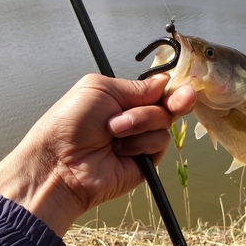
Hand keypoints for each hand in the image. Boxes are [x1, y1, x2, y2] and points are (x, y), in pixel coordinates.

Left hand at [0, 74, 195, 236]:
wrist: (60, 163)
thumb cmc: (69, 123)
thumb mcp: (101, 89)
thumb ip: (137, 86)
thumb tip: (164, 82)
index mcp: (122, 99)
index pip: (157, 90)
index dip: (171, 87)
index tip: (183, 86)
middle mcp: (134, 118)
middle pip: (168, 104)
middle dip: (175, 100)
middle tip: (185, 98)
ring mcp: (140, 140)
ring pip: (164, 123)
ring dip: (140, 122)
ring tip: (113, 131)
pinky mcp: (145, 161)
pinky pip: (159, 143)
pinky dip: (141, 142)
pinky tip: (119, 148)